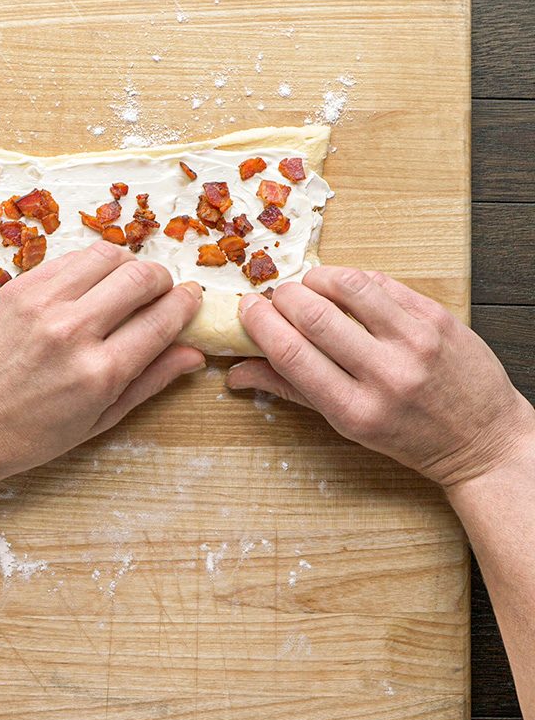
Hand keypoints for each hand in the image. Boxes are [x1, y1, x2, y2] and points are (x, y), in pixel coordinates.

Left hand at [0, 241, 204, 486]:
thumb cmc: (27, 435)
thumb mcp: (97, 421)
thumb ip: (148, 382)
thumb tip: (193, 353)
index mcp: (100, 373)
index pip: (163, 318)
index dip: (186, 304)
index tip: (190, 300)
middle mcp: (73, 331)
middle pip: (142, 276)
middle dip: (162, 280)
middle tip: (158, 293)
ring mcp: (41, 304)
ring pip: (107, 255)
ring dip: (126, 265)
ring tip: (122, 287)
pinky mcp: (16, 288)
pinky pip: (68, 259)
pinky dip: (87, 266)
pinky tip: (86, 287)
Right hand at [227, 266, 534, 488]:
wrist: (482, 439)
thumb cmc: (409, 437)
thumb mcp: (346, 426)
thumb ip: (291, 391)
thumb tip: (236, 373)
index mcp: (354, 409)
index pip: (290, 352)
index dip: (259, 322)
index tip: (248, 310)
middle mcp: (386, 374)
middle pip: (313, 315)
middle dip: (282, 297)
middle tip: (276, 298)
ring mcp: (415, 342)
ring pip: (347, 286)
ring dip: (315, 280)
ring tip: (309, 289)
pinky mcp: (436, 317)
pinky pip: (381, 282)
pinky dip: (351, 279)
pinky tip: (345, 290)